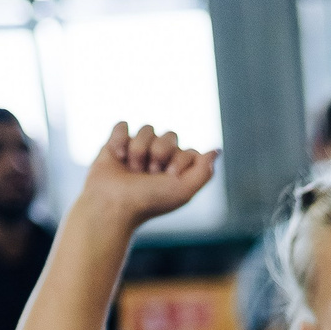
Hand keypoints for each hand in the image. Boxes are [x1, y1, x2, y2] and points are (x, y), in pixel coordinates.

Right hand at [77, 122, 220, 226]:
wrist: (113, 204)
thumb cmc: (149, 201)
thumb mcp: (184, 190)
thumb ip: (204, 172)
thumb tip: (217, 150)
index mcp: (177, 169)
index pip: (188, 150)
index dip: (179, 161)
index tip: (169, 177)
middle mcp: (159, 157)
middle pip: (170, 135)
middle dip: (160, 152)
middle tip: (149, 173)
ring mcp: (138, 148)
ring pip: (147, 129)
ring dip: (139, 150)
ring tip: (132, 170)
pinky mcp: (116, 143)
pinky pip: (123, 125)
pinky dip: (120, 140)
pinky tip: (118, 157)